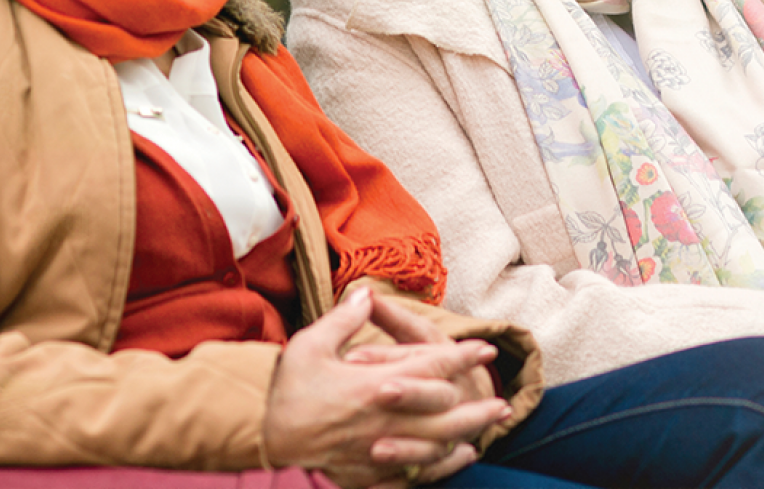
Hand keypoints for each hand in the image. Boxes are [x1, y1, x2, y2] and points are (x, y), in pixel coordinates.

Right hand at [263, 286, 511, 487]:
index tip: (486, 349)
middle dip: (474, 406)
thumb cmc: (286, 385)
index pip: (428, 367)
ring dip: (461, 438)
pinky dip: (435, 466)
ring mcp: (375, 448)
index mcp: (373, 383)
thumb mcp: (313, 342)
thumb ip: (346, 318)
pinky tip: (449, 460)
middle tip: (503, 403)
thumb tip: (367, 293)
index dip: (460, 358)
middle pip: (441, 413)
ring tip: (484, 434)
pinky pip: (409, 473)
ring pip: (431, 446)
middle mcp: (382, 418)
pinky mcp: (365, 470)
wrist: (261, 432)